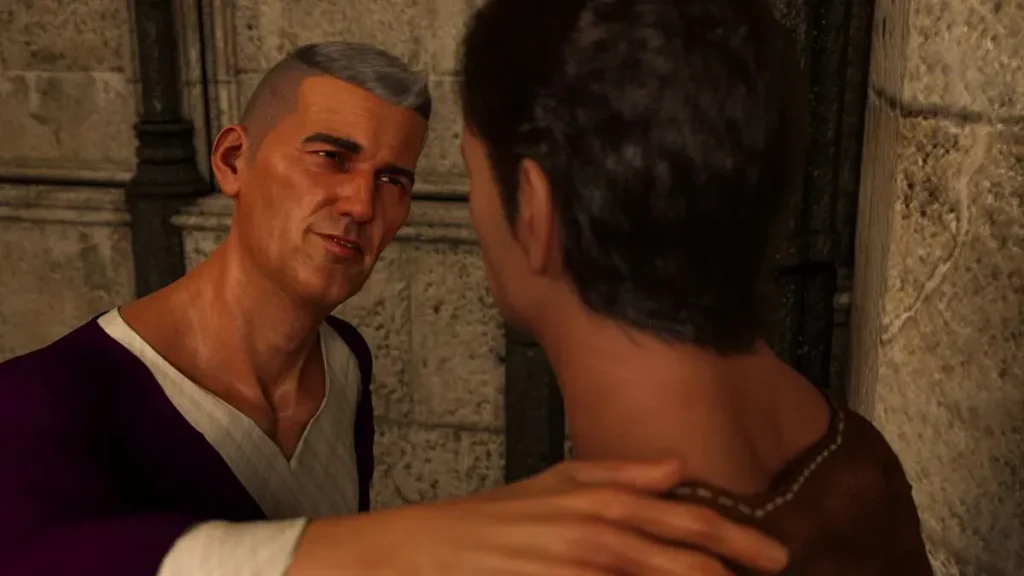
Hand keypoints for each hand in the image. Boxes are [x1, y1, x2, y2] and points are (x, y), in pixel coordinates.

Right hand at [291, 460, 788, 574]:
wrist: (437, 548)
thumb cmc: (499, 517)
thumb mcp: (560, 480)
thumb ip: (620, 471)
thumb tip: (672, 464)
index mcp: (607, 497)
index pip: (691, 517)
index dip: (740, 539)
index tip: (777, 556)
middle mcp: (604, 530)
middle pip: (692, 560)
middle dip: (738, 572)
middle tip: (776, 575)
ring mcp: (586, 566)